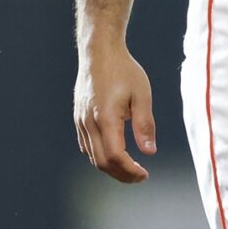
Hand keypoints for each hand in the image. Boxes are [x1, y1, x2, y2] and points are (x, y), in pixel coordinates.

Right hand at [74, 44, 157, 182]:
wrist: (99, 52)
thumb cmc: (123, 70)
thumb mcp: (142, 94)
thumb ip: (145, 124)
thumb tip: (149, 152)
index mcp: (105, 117)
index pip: (114, 156)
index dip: (129, 171)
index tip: (145, 174)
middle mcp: (89, 122)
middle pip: (101, 162)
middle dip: (121, 174)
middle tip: (140, 176)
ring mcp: (80, 121)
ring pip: (92, 156)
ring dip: (111, 167)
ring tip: (131, 168)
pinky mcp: (78, 118)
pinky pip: (87, 146)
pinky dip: (100, 156)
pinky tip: (116, 154)